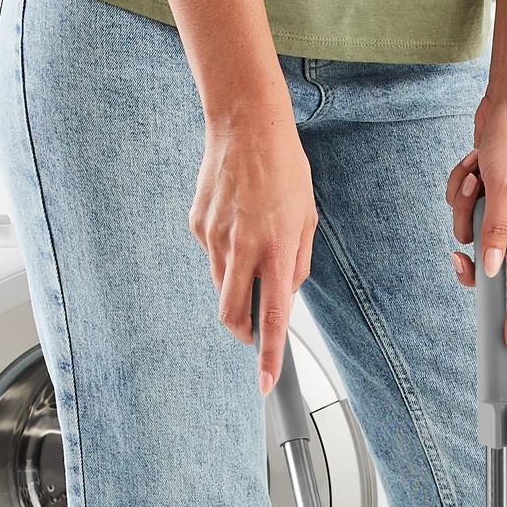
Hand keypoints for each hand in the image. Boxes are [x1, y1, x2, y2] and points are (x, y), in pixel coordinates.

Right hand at [190, 101, 316, 393]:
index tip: (265, 382)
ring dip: (237, 287)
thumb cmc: (284, 169)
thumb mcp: (308, 219)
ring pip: (222, 287)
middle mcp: (243, 248)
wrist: (246, 123)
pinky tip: (237, 221)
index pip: (272, 318)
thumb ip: (299, 263)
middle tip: (253, 330)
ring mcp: (215, 238)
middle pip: (233, 316)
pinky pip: (212, 256)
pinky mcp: (198, 225)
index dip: (267, 356)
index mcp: (277, 250)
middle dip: (242, 332)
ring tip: (253, 250)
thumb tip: (286, 294)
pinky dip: (226, 253)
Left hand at [445, 89, 506, 349]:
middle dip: (468, 243)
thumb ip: (495, 231)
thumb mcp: (504, 187)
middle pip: (484, 259)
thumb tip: (489, 270)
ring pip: (465, 227)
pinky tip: (473, 162)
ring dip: (463, 202)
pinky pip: (460, 204)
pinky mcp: (484, 194)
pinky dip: (461, 184)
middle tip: (455, 255)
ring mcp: (499, 208)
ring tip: (477, 174)